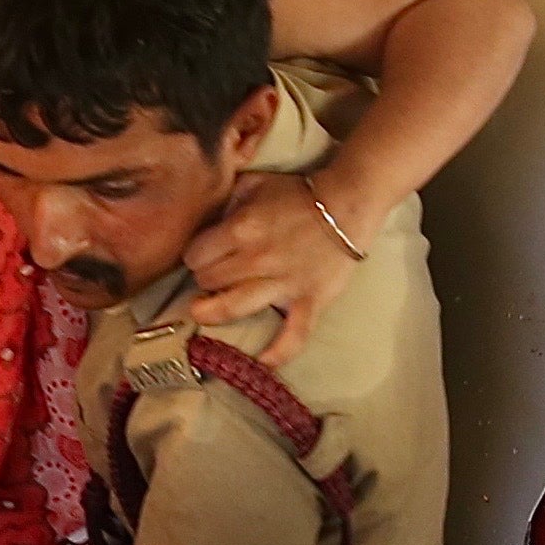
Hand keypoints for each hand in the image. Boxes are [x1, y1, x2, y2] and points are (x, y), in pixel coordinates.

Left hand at [183, 171, 363, 365]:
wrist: (348, 204)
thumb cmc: (298, 194)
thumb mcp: (255, 182)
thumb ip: (227, 197)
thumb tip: (205, 215)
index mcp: (241, 229)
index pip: (196, 255)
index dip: (195, 255)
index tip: (202, 255)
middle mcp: (256, 259)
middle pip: (209, 280)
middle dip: (205, 278)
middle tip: (213, 275)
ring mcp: (283, 284)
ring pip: (233, 308)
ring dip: (212, 312)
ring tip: (203, 312)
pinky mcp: (309, 300)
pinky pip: (294, 335)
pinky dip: (278, 352)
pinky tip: (262, 361)